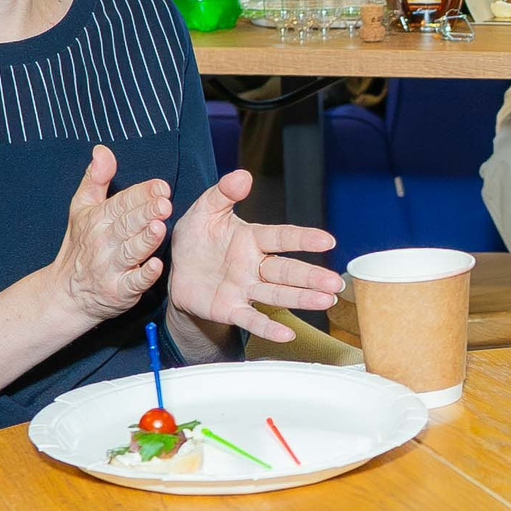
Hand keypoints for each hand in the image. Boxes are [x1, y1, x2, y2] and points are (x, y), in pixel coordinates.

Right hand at [50, 145, 171, 324]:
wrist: (66, 293)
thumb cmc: (81, 245)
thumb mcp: (82, 209)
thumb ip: (96, 179)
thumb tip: (102, 150)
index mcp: (97, 219)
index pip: (121, 203)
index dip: (141, 194)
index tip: (161, 186)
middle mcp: (103, 242)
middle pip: (127, 225)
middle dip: (146, 212)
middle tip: (165, 203)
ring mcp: (110, 268)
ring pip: (130, 252)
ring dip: (145, 240)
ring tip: (159, 227)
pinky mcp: (118, 291)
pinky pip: (132, 283)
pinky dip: (144, 276)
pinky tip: (156, 265)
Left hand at [168, 169, 343, 343]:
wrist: (175, 272)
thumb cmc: (197, 240)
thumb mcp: (204, 211)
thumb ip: (223, 194)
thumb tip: (243, 176)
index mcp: (251, 239)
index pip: (281, 237)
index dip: (303, 238)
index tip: (327, 240)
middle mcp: (254, 265)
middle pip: (286, 271)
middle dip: (311, 277)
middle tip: (335, 283)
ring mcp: (245, 289)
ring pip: (277, 294)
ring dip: (302, 298)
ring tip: (325, 302)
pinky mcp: (231, 309)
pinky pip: (251, 319)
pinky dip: (269, 327)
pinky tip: (286, 334)